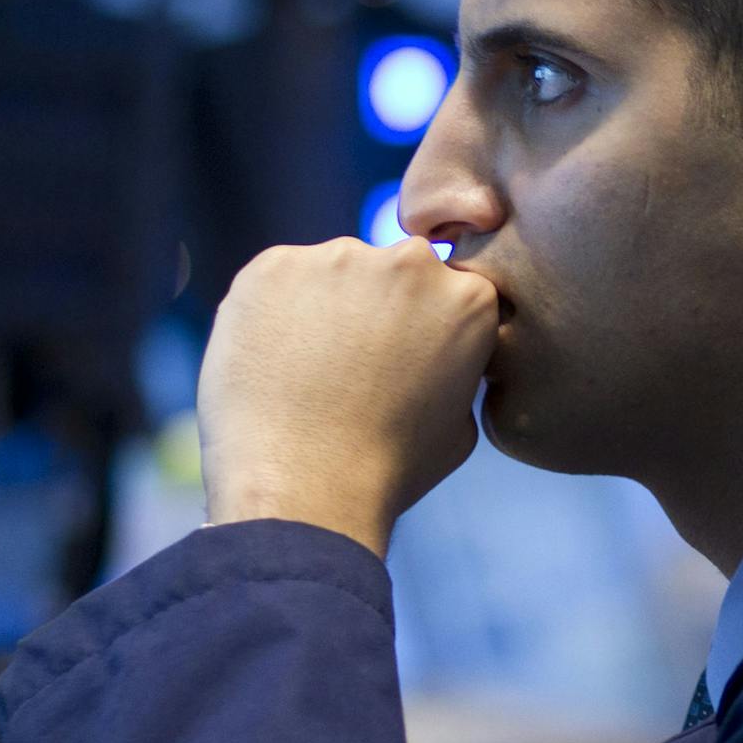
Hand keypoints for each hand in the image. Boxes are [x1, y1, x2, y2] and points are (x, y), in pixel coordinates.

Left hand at [199, 237, 500, 556]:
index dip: (425, 326)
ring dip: (327, 305)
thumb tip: (436, 356)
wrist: (305, 485)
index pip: (450, 291)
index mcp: (468, 299)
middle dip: (380, 306)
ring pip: (335, 272)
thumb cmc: (390, 468)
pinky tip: (276, 361)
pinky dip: (276, 311)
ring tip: (308, 370)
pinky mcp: (273, 266)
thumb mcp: (461, 423)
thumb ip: (457, 367)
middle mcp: (410, 263)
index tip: (404, 360)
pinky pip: (280, 280)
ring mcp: (338, 257)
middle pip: (394, 270)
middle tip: (354, 365)